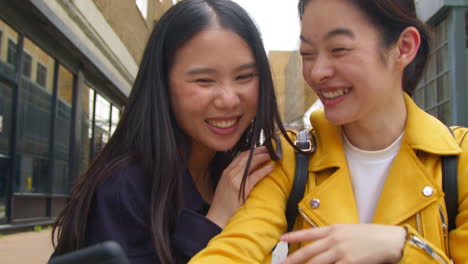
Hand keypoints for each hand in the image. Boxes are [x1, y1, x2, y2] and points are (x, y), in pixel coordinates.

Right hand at [206, 146, 273, 227]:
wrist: (217, 217)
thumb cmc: (222, 205)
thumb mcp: (226, 187)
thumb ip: (235, 179)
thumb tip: (247, 174)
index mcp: (226, 172)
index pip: (240, 156)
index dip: (252, 151)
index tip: (260, 149)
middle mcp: (230, 173)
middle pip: (246, 157)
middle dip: (259, 151)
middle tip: (269, 149)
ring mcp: (235, 180)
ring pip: (251, 163)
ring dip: (263, 157)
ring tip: (272, 155)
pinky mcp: (241, 188)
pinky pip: (255, 175)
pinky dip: (264, 170)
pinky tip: (271, 167)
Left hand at [280, 224, 406, 263]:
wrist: (389, 239)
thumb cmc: (371, 235)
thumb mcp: (349, 230)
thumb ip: (334, 237)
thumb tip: (322, 244)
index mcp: (334, 229)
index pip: (309, 233)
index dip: (295, 236)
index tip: (282, 239)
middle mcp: (334, 239)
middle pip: (309, 251)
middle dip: (294, 259)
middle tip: (282, 263)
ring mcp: (341, 251)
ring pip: (317, 263)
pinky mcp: (349, 262)